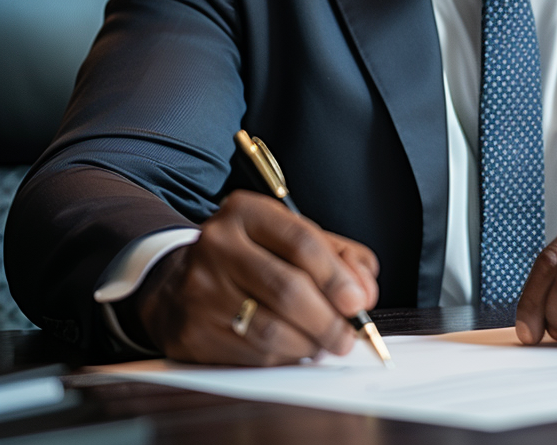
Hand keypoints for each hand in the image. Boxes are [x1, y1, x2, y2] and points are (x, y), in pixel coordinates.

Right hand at [132, 190, 378, 364]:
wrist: (179, 281)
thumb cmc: (252, 257)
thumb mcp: (293, 238)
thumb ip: (340, 257)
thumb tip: (365, 291)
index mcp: (246, 212)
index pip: (300, 242)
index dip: (336, 276)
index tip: (360, 302)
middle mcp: (217, 245)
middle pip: (287, 289)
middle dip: (329, 319)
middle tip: (349, 335)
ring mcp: (200, 290)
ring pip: (271, 329)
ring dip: (310, 343)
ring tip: (324, 342)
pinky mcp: (191, 332)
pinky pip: (252, 355)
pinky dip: (284, 358)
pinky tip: (293, 349)